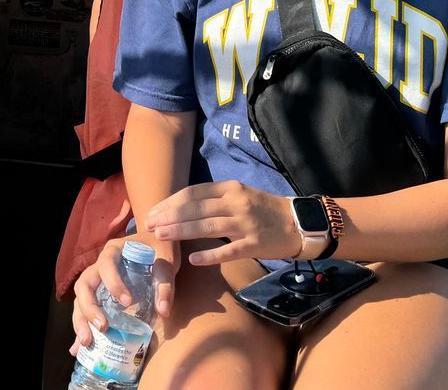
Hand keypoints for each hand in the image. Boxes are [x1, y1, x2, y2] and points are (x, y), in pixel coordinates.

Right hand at [70, 235, 177, 354]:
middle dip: (89, 308)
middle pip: (84, 285)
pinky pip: (84, 310)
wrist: (155, 245)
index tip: (128, 302)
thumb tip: (163, 310)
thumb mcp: (166, 263)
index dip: (113, 283)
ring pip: (79, 299)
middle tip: (102, 327)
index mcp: (114, 251)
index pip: (106, 265)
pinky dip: (82, 327)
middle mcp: (98, 265)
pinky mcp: (97, 295)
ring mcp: (95, 281)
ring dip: (81, 320)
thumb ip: (165, 284)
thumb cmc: (159, 250)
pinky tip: (77, 347)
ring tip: (86, 341)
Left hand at [145, 180, 301, 265]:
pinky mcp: (254, 244)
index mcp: (230, 188)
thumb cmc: (264, 210)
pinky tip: (193, 259)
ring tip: (161, 236)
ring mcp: (245, 224)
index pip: (193, 193)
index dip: (170, 202)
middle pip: (196, 208)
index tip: (153, 211)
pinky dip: (209, 255)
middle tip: (148, 225)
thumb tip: (182, 208)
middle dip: (169, 217)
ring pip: (207, 226)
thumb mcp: (240, 195)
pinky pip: (228, 250)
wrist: (299, 223)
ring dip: (181, 231)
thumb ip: (214, 199)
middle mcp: (236, 202)